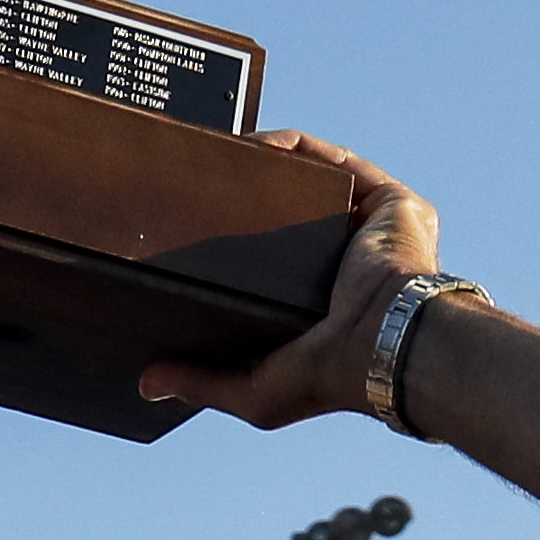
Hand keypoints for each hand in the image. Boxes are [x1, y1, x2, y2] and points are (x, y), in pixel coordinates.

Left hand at [133, 137, 444, 429]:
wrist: (386, 342)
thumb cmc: (331, 376)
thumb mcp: (254, 392)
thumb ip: (203, 384)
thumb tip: (150, 383)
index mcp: (323, 308)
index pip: (273, 270)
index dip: (234, 251)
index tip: (185, 237)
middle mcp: (349, 266)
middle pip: (292, 219)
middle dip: (246, 200)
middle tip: (195, 189)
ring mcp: (370, 230)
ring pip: (314, 185)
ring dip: (268, 168)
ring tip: (219, 158)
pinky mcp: (389, 202)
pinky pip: (336, 161)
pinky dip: (296, 148)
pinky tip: (255, 146)